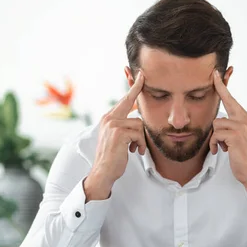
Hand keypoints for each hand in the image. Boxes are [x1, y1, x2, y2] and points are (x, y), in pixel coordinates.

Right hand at [84, 72, 145, 200]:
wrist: (103, 172)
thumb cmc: (113, 157)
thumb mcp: (119, 139)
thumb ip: (125, 127)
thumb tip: (139, 120)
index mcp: (108, 119)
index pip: (123, 100)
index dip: (133, 88)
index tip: (140, 75)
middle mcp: (108, 118)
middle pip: (129, 101)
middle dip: (136, 88)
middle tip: (143, 75)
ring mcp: (112, 124)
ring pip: (139, 123)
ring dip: (142, 139)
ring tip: (136, 149)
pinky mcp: (118, 132)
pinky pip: (139, 133)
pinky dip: (140, 144)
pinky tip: (134, 152)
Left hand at [210, 70, 246, 207]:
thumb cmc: (244, 158)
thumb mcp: (238, 139)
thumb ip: (231, 128)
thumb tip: (218, 125)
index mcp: (246, 119)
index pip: (232, 99)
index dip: (223, 86)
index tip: (217, 74)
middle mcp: (245, 119)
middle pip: (226, 101)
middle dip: (219, 87)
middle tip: (214, 73)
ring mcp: (241, 126)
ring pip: (216, 123)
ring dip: (215, 138)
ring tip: (222, 147)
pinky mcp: (235, 135)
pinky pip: (215, 134)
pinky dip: (214, 144)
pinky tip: (220, 151)